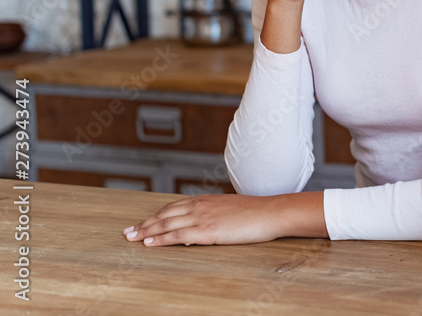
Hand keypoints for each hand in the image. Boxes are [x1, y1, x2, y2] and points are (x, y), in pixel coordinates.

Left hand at [123, 194, 282, 246]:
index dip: (155, 215)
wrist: (271, 212)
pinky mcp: (208, 230)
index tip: (142, 222)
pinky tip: (150, 243)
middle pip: (165, 214)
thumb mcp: (230, 210)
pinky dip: (162, 239)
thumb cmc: (256, 213)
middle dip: (145, 224)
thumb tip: (195, 231)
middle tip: (128, 232)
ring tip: (132, 238)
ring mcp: (203, 217)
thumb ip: (212, 217)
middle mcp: (201, 206)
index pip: (173, 207)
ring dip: (147, 231)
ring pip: (167, 224)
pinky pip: (178, 234)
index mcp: (206, 200)